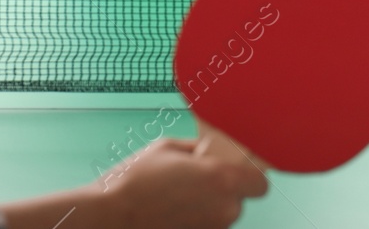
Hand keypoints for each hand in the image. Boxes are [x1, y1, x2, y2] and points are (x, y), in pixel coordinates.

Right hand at [102, 136, 267, 228]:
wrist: (107, 218)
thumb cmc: (135, 180)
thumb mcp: (169, 148)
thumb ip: (200, 150)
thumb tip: (211, 151)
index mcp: (223, 179)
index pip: (261, 183)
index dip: (250, 176)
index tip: (236, 171)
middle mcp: (225, 209)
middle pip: (240, 200)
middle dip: (225, 189)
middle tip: (198, 180)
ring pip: (223, 215)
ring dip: (210, 205)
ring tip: (179, 195)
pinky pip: (206, 226)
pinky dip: (196, 218)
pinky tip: (174, 210)